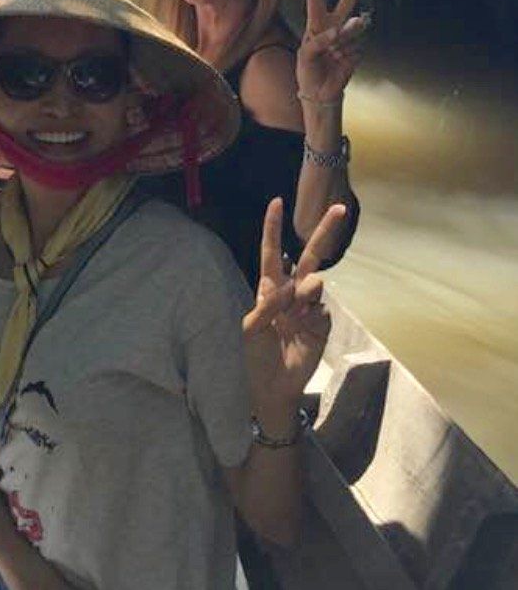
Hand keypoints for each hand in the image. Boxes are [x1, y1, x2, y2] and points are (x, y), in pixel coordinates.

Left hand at [243, 199, 345, 407]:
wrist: (273, 387)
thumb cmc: (255, 355)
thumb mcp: (251, 328)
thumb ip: (269, 304)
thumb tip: (296, 286)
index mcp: (268, 288)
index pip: (272, 252)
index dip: (273, 228)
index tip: (277, 202)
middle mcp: (290, 292)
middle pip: (307, 256)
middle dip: (323, 232)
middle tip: (339, 208)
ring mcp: (308, 307)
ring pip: (315, 284)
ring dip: (305, 293)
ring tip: (294, 313)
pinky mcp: (323, 324)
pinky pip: (322, 311)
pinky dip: (313, 318)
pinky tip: (304, 333)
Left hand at [296, 0, 375, 105]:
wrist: (322, 93)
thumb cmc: (308, 70)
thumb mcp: (305, 55)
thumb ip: (319, 41)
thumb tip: (339, 31)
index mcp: (316, 23)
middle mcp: (334, 25)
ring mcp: (348, 37)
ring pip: (352, 30)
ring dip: (342, 41)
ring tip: (332, 55)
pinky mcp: (358, 49)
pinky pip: (355, 48)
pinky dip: (346, 56)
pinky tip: (340, 63)